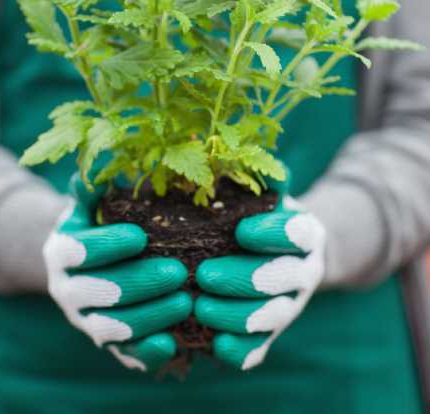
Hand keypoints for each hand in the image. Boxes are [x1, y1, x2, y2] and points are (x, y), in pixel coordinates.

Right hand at [43, 174, 191, 372]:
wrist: (83, 263)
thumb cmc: (97, 222)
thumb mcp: (91, 202)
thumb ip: (94, 187)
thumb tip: (102, 159)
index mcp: (60, 252)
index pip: (79, 251)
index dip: (108, 245)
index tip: (141, 235)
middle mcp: (66, 291)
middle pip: (99, 293)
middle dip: (139, 283)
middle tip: (178, 271)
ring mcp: (85, 321)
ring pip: (112, 328)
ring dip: (150, 317)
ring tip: (186, 302)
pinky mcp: (106, 344)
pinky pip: (124, 355)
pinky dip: (147, 353)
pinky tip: (174, 343)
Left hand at [194, 178, 324, 370]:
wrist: (287, 251)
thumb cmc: (261, 213)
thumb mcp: (263, 191)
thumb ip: (252, 177)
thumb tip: (230, 154)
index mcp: (306, 232)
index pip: (296, 233)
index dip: (271, 233)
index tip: (240, 230)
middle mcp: (305, 271)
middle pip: (280, 280)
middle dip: (242, 279)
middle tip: (204, 274)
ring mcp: (290, 304)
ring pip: (271, 317)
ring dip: (236, 315)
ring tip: (199, 308)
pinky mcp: (272, 333)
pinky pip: (260, 349)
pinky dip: (240, 351)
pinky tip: (214, 345)